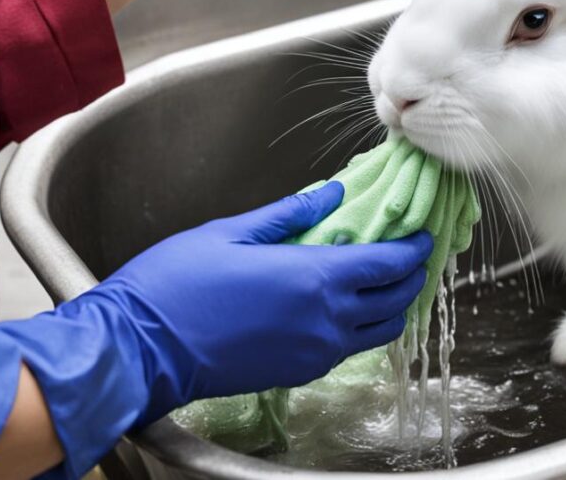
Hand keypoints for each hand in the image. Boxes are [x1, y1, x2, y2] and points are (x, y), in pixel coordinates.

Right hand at [0, 182, 431, 427]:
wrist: (141, 350)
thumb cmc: (178, 284)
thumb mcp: (232, 232)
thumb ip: (291, 214)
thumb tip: (334, 193)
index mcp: (316, 278)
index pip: (391, 264)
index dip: (415, 247)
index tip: (424, 231)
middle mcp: (328, 320)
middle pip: (397, 298)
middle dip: (412, 273)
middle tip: (411, 253)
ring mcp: (317, 352)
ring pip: (381, 330)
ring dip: (392, 304)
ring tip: (383, 281)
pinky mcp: (302, 372)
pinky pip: (352, 349)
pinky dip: (365, 327)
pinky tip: (349, 307)